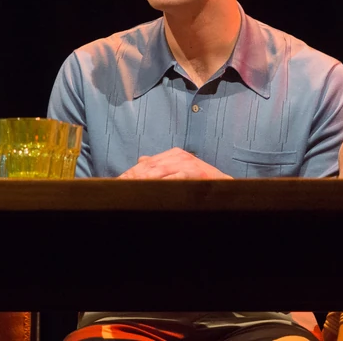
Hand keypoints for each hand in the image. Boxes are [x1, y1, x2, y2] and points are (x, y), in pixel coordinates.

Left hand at [117, 148, 231, 179]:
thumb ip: (161, 165)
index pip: (146, 164)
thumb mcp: (181, 170)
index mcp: (173, 155)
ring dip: (142, 180)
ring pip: (158, 172)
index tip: (115, 183)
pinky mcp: (195, 174)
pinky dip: (162, 183)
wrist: (227, 187)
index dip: (129, 174)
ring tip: (128, 188)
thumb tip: (141, 160)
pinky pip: (174, 177)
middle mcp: (179, 156)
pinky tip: (150, 188)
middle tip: (117, 186)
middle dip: (131, 177)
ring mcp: (187, 164)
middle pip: (148, 167)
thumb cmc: (202, 181)